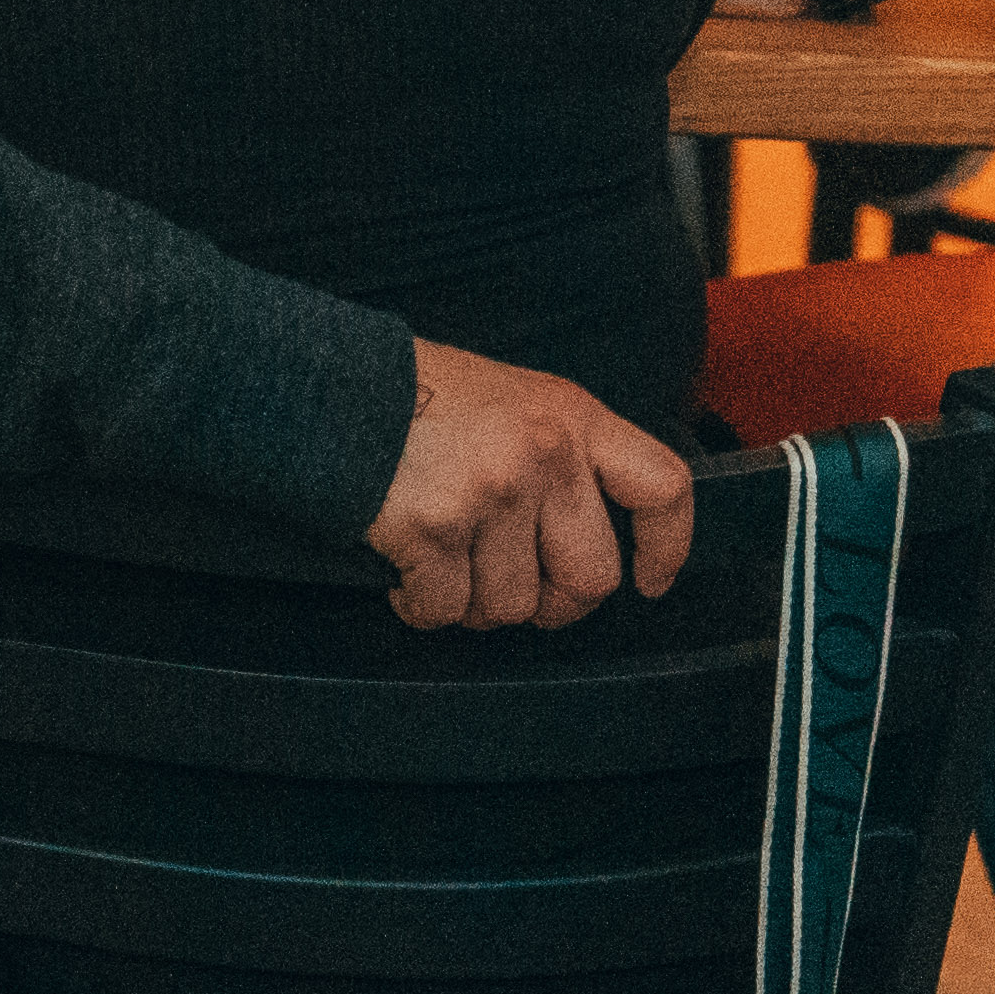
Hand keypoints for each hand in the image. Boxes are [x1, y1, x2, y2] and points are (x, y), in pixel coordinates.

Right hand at [370, 338, 700, 630]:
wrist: (329, 384)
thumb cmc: (417, 396)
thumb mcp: (512, 399)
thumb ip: (558, 455)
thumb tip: (575, 538)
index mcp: (571, 417)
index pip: (661, 487)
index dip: (666, 547)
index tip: (648, 580)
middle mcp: (544, 456)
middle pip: (590, 577)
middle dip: (553, 603)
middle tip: (515, 590)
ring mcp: (491, 493)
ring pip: (512, 605)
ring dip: (474, 602)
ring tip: (442, 563)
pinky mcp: (434, 528)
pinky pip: (446, 609)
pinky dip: (421, 606)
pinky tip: (405, 576)